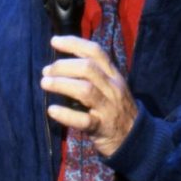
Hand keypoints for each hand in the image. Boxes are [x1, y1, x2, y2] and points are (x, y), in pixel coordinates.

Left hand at [40, 35, 137, 156]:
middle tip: (46, 71)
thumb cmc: (115, 109)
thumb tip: (60, 63)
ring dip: (61, 84)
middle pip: (88, 68)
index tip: (54, 41)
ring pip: (85, 90)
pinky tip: (52, 110)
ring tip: (44, 83)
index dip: (74, 43)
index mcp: (114, 75)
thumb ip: (92, 74)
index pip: (95, 51)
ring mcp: (109, 108)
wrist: (136, 139)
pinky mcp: (102, 128)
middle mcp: (113, 88)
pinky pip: (84, 120)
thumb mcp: (110, 87)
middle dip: (63, 66)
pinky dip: (66, 114)